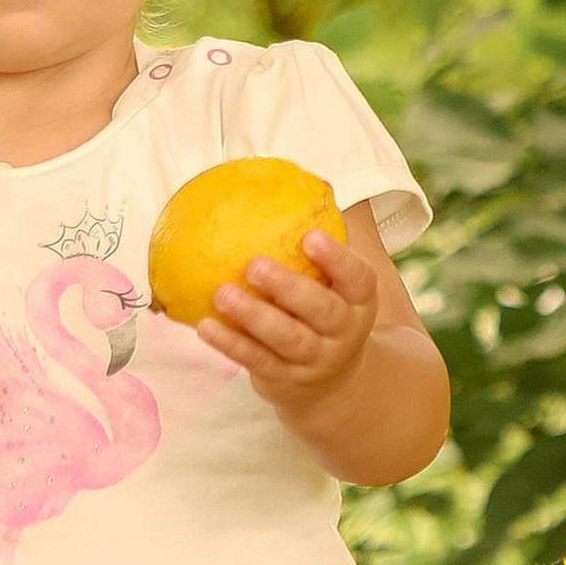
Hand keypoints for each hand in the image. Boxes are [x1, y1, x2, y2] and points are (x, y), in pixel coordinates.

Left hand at [199, 229, 375, 413]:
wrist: (333, 383)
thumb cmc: (325, 310)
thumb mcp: (336, 284)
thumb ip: (320, 244)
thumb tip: (298, 181)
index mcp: (360, 301)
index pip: (357, 278)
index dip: (336, 259)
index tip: (309, 236)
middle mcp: (344, 332)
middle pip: (321, 311)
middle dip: (289, 288)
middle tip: (254, 264)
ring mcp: (317, 361)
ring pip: (287, 339)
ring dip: (253, 316)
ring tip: (221, 293)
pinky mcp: (286, 381)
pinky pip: (257, 362)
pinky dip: (231, 345)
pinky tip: (205, 325)